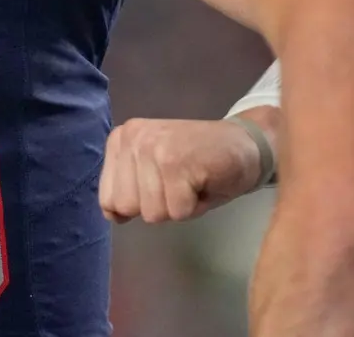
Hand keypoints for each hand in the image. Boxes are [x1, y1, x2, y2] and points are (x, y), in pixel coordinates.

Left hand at [99, 117, 263, 223]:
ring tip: (192, 182)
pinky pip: (178, 212)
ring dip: (178, 206)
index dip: (139, 204)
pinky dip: (195, 206)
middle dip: (158, 206)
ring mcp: (153, 148)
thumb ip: (128, 189)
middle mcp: (132, 139)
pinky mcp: (176, 162)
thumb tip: (113, 215)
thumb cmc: (198, 163)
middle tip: (180, 184)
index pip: (108, 199)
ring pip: (153, 213)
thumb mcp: (153, 173)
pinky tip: (204, 181)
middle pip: (128, 208)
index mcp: (121, 139)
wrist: (245, 144)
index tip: (162, 184)